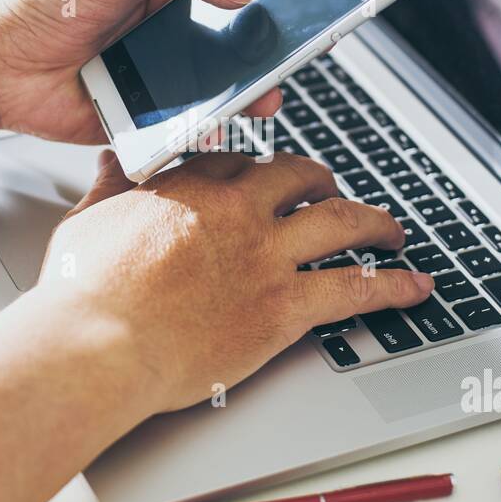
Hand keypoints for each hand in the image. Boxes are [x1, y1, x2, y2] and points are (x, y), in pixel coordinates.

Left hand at [0, 0, 280, 143]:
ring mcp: (164, 72)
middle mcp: (174, 26)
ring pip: (224, 83)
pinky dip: (211, 126)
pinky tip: (222, 121)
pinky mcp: (149, 115)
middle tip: (298, 47)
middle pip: (240, 34)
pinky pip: (190, 123)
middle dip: (272, 42)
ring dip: (251, 88)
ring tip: (266, 91)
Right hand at [32, 151, 435, 412]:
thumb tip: (111, 158)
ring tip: (393, 233)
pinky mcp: (284, 306)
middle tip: (334, 193)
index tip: (270, 180)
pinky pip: (355, 289)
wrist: (99, 343)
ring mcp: (266, 256)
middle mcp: (238, 210)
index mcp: (191, 185)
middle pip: (301, 178)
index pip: (243, 163)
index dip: (262, 172)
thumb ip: (110, 185)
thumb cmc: (84, 291)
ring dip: (375, 224)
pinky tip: (415, 287)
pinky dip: (393, 287)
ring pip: (343, 222)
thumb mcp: (89, 220)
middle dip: (324, 183)